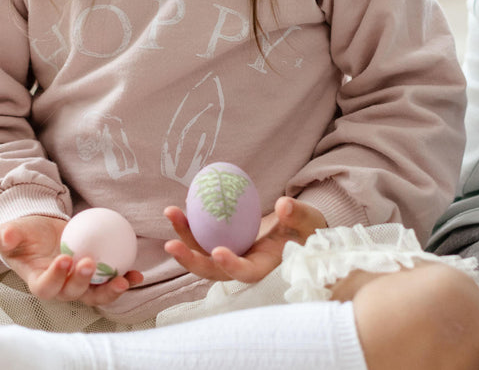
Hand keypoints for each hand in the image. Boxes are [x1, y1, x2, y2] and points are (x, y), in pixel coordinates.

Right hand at [0, 215, 143, 306]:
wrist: (39, 232)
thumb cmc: (23, 235)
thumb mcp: (11, 232)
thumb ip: (7, 235)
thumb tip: (6, 235)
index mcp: (38, 280)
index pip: (45, 287)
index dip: (55, 278)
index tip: (64, 259)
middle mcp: (59, 287)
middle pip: (72, 293)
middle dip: (82, 282)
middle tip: (90, 262)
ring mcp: (78, 284)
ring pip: (94, 295)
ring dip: (110, 290)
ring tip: (123, 280)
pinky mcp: (93, 277)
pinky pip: (108, 282)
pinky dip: (123, 280)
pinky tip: (137, 273)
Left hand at [163, 196, 325, 283]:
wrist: (296, 226)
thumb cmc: (305, 227)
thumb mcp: (308, 220)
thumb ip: (297, 215)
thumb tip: (283, 205)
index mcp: (264, 267)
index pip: (246, 272)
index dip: (232, 266)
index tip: (218, 252)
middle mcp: (242, 264)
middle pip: (212, 270)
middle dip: (190, 260)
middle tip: (171, 245)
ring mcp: (231, 254)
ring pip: (202, 253)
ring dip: (184, 237)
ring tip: (171, 212)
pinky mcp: (224, 241)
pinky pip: (203, 236)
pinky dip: (190, 225)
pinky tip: (178, 208)